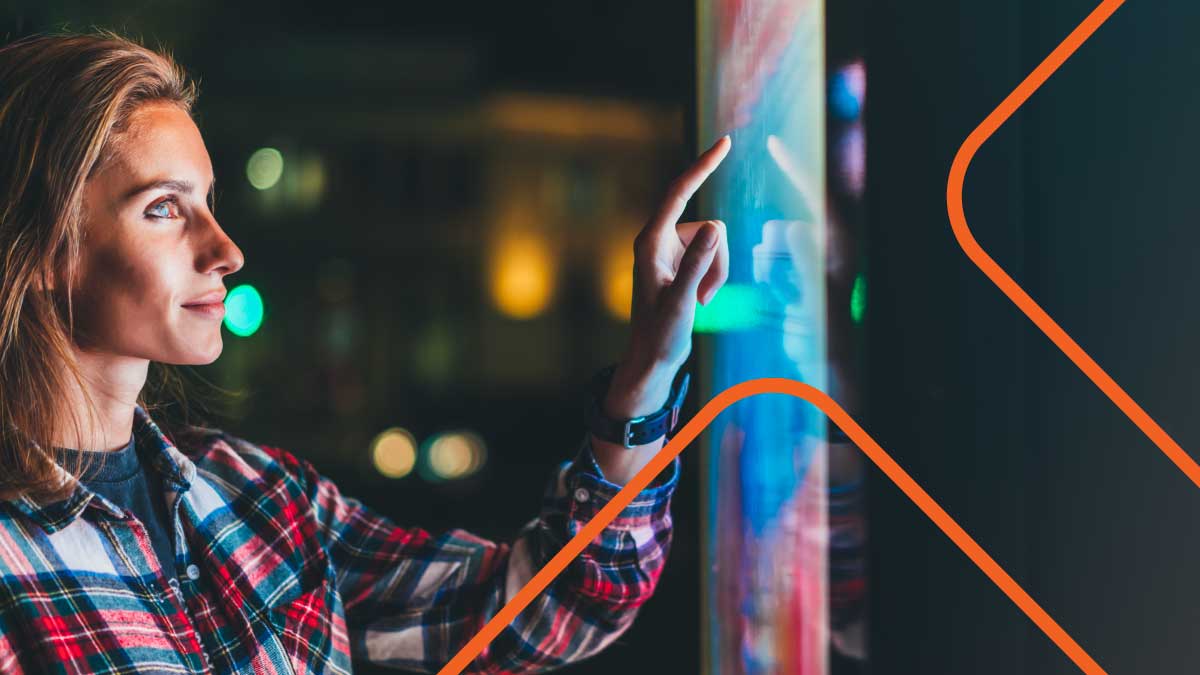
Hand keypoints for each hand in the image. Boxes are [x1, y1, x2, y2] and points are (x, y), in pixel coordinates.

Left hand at [621, 135, 731, 380]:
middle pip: (708, 227)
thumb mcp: (682, 301)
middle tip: (704, 297)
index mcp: (650, 242)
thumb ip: (698, 264)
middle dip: (718, 258)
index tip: (725, 143)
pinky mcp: (682, 262)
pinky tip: (700, 302)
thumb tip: (715, 227)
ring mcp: (671, 251)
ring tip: (700, 302)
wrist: (653, 358)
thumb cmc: (660, 334)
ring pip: (715, 243)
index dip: (702, 166)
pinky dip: (715, 277)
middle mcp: (659, 240)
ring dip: (717, 272)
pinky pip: (713, 256)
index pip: (679, 192)